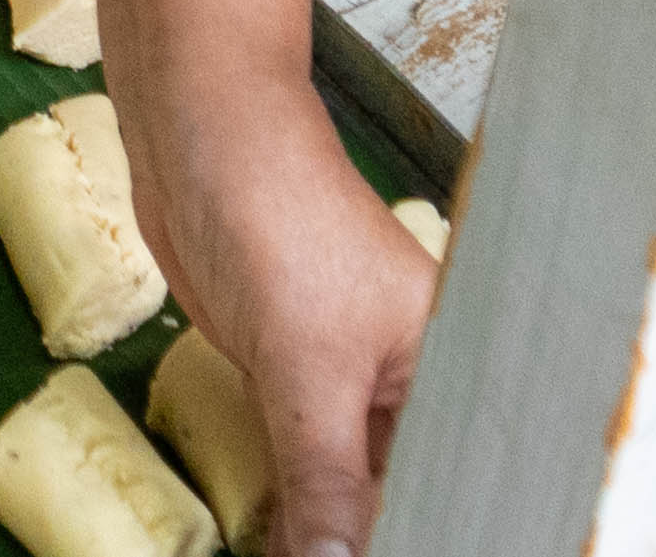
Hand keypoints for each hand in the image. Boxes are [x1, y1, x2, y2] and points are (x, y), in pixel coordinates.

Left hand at [131, 81, 443, 552]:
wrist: (198, 139)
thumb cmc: (279, 215)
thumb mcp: (310, 368)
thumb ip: (327, 481)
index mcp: (457, 367)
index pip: (456, 483)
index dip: (425, 532)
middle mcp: (417, 380)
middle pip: (407, 491)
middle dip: (372, 538)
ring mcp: (353, 383)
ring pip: (351, 488)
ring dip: (329, 533)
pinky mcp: (296, 381)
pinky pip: (304, 464)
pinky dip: (293, 505)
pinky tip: (283, 545)